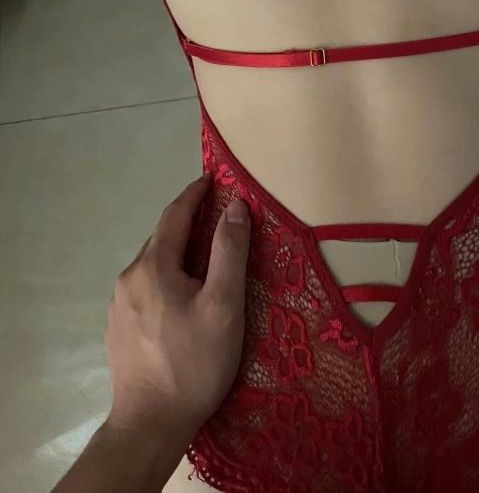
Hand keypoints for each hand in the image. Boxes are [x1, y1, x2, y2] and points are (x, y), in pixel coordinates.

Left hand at [105, 174, 249, 445]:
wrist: (149, 424)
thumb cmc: (193, 362)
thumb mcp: (223, 305)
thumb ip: (229, 252)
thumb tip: (234, 206)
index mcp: (153, 266)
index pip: (174, 215)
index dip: (195, 194)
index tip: (213, 179)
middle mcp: (129, 278)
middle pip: (162, 239)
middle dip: (189, 224)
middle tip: (219, 220)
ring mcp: (119, 305)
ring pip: (153, 266)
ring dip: (178, 253)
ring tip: (207, 260)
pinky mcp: (118, 329)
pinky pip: (145, 288)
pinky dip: (167, 278)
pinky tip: (183, 298)